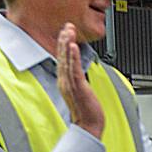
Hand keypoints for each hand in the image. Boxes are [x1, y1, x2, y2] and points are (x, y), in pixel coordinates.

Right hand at [55, 25, 103, 141]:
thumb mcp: (80, 90)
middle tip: (67, 25)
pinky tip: (72, 46)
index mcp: (65, 81)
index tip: (66, 31)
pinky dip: (73, 57)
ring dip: (67, 44)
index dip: (63, 44)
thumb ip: (77, 79)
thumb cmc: (86, 110)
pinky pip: (74, 69)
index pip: (63, 59)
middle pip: (62, 56)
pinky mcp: (77, 87)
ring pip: (66, 60)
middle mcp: (65, 81)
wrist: (88, 126)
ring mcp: (70, 83)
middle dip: (64, 39)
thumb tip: (79, 71)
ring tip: (68, 30)